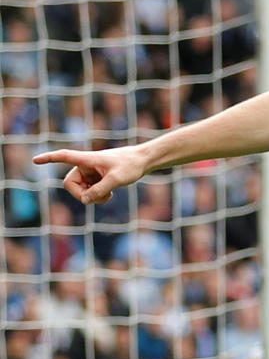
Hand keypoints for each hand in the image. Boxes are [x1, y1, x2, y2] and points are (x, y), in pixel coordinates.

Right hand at [33, 146, 147, 204]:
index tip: (35, 160)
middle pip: (69, 185)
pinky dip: (97, 196)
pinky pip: (88, 193)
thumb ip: (100, 190)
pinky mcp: (95, 179)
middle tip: (97, 198)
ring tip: (108, 195)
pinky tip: (109, 195)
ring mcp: (90, 173)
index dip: (49, 159)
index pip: (64, 157)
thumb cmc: (130, 165)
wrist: (142, 162)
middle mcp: (85, 166)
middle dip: (81, 195)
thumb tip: (85, 201)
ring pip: (80, 191)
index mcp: (87, 159)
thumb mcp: (116, 179)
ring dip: (91, 197)